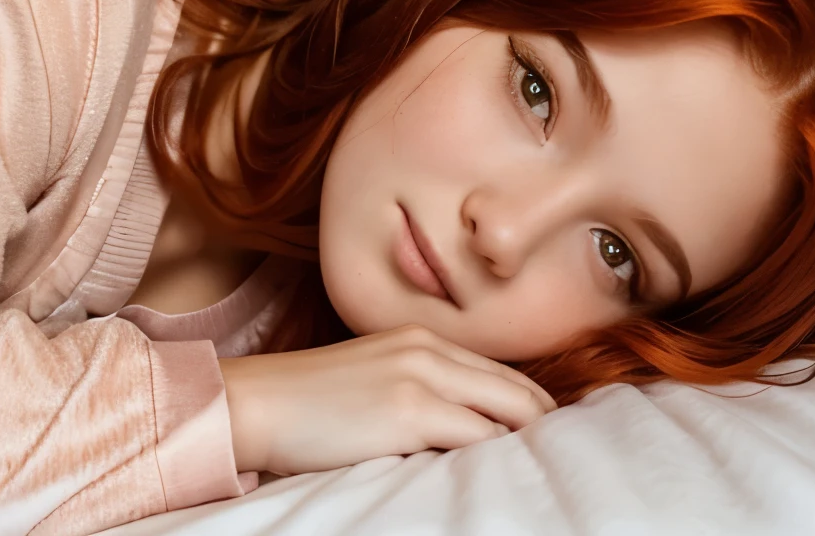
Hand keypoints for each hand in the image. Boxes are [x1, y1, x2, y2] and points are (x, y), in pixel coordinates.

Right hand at [218, 324, 556, 475]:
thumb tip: (458, 425)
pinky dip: (495, 457)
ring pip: (507, 411)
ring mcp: (420, 377)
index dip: (528, 406)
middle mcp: (426, 349)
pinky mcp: (409, 411)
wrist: (252, 402)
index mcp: (418, 338)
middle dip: (544, 425)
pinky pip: (477, 437)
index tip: (544, 435)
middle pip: (516, 388)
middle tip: (562, 458)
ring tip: (541, 472)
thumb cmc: (303, 402)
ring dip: (525, 444)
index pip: (497, 372)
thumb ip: (416, 386)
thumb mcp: (370, 375)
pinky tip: (501, 476)